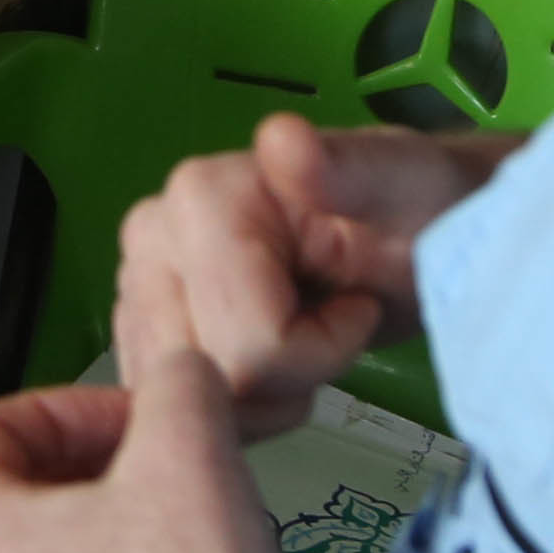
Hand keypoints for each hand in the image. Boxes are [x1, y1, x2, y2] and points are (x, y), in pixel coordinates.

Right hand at [120, 110, 509, 432]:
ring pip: (196, 403)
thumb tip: (286, 140)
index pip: (248, 347)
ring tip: (306, 340)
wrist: (407, 233)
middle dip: (287, 379)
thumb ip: (349, 167)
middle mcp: (150, 238)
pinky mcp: (139, 329)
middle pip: (212, 380)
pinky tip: (273, 365)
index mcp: (197, 197)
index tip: (357, 306)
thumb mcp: (407, 183)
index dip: (319, 351)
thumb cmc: (416, 209)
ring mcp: (137, 286)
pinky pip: (182, 412)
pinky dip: (240, 409)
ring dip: (266, 398)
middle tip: (332, 328)